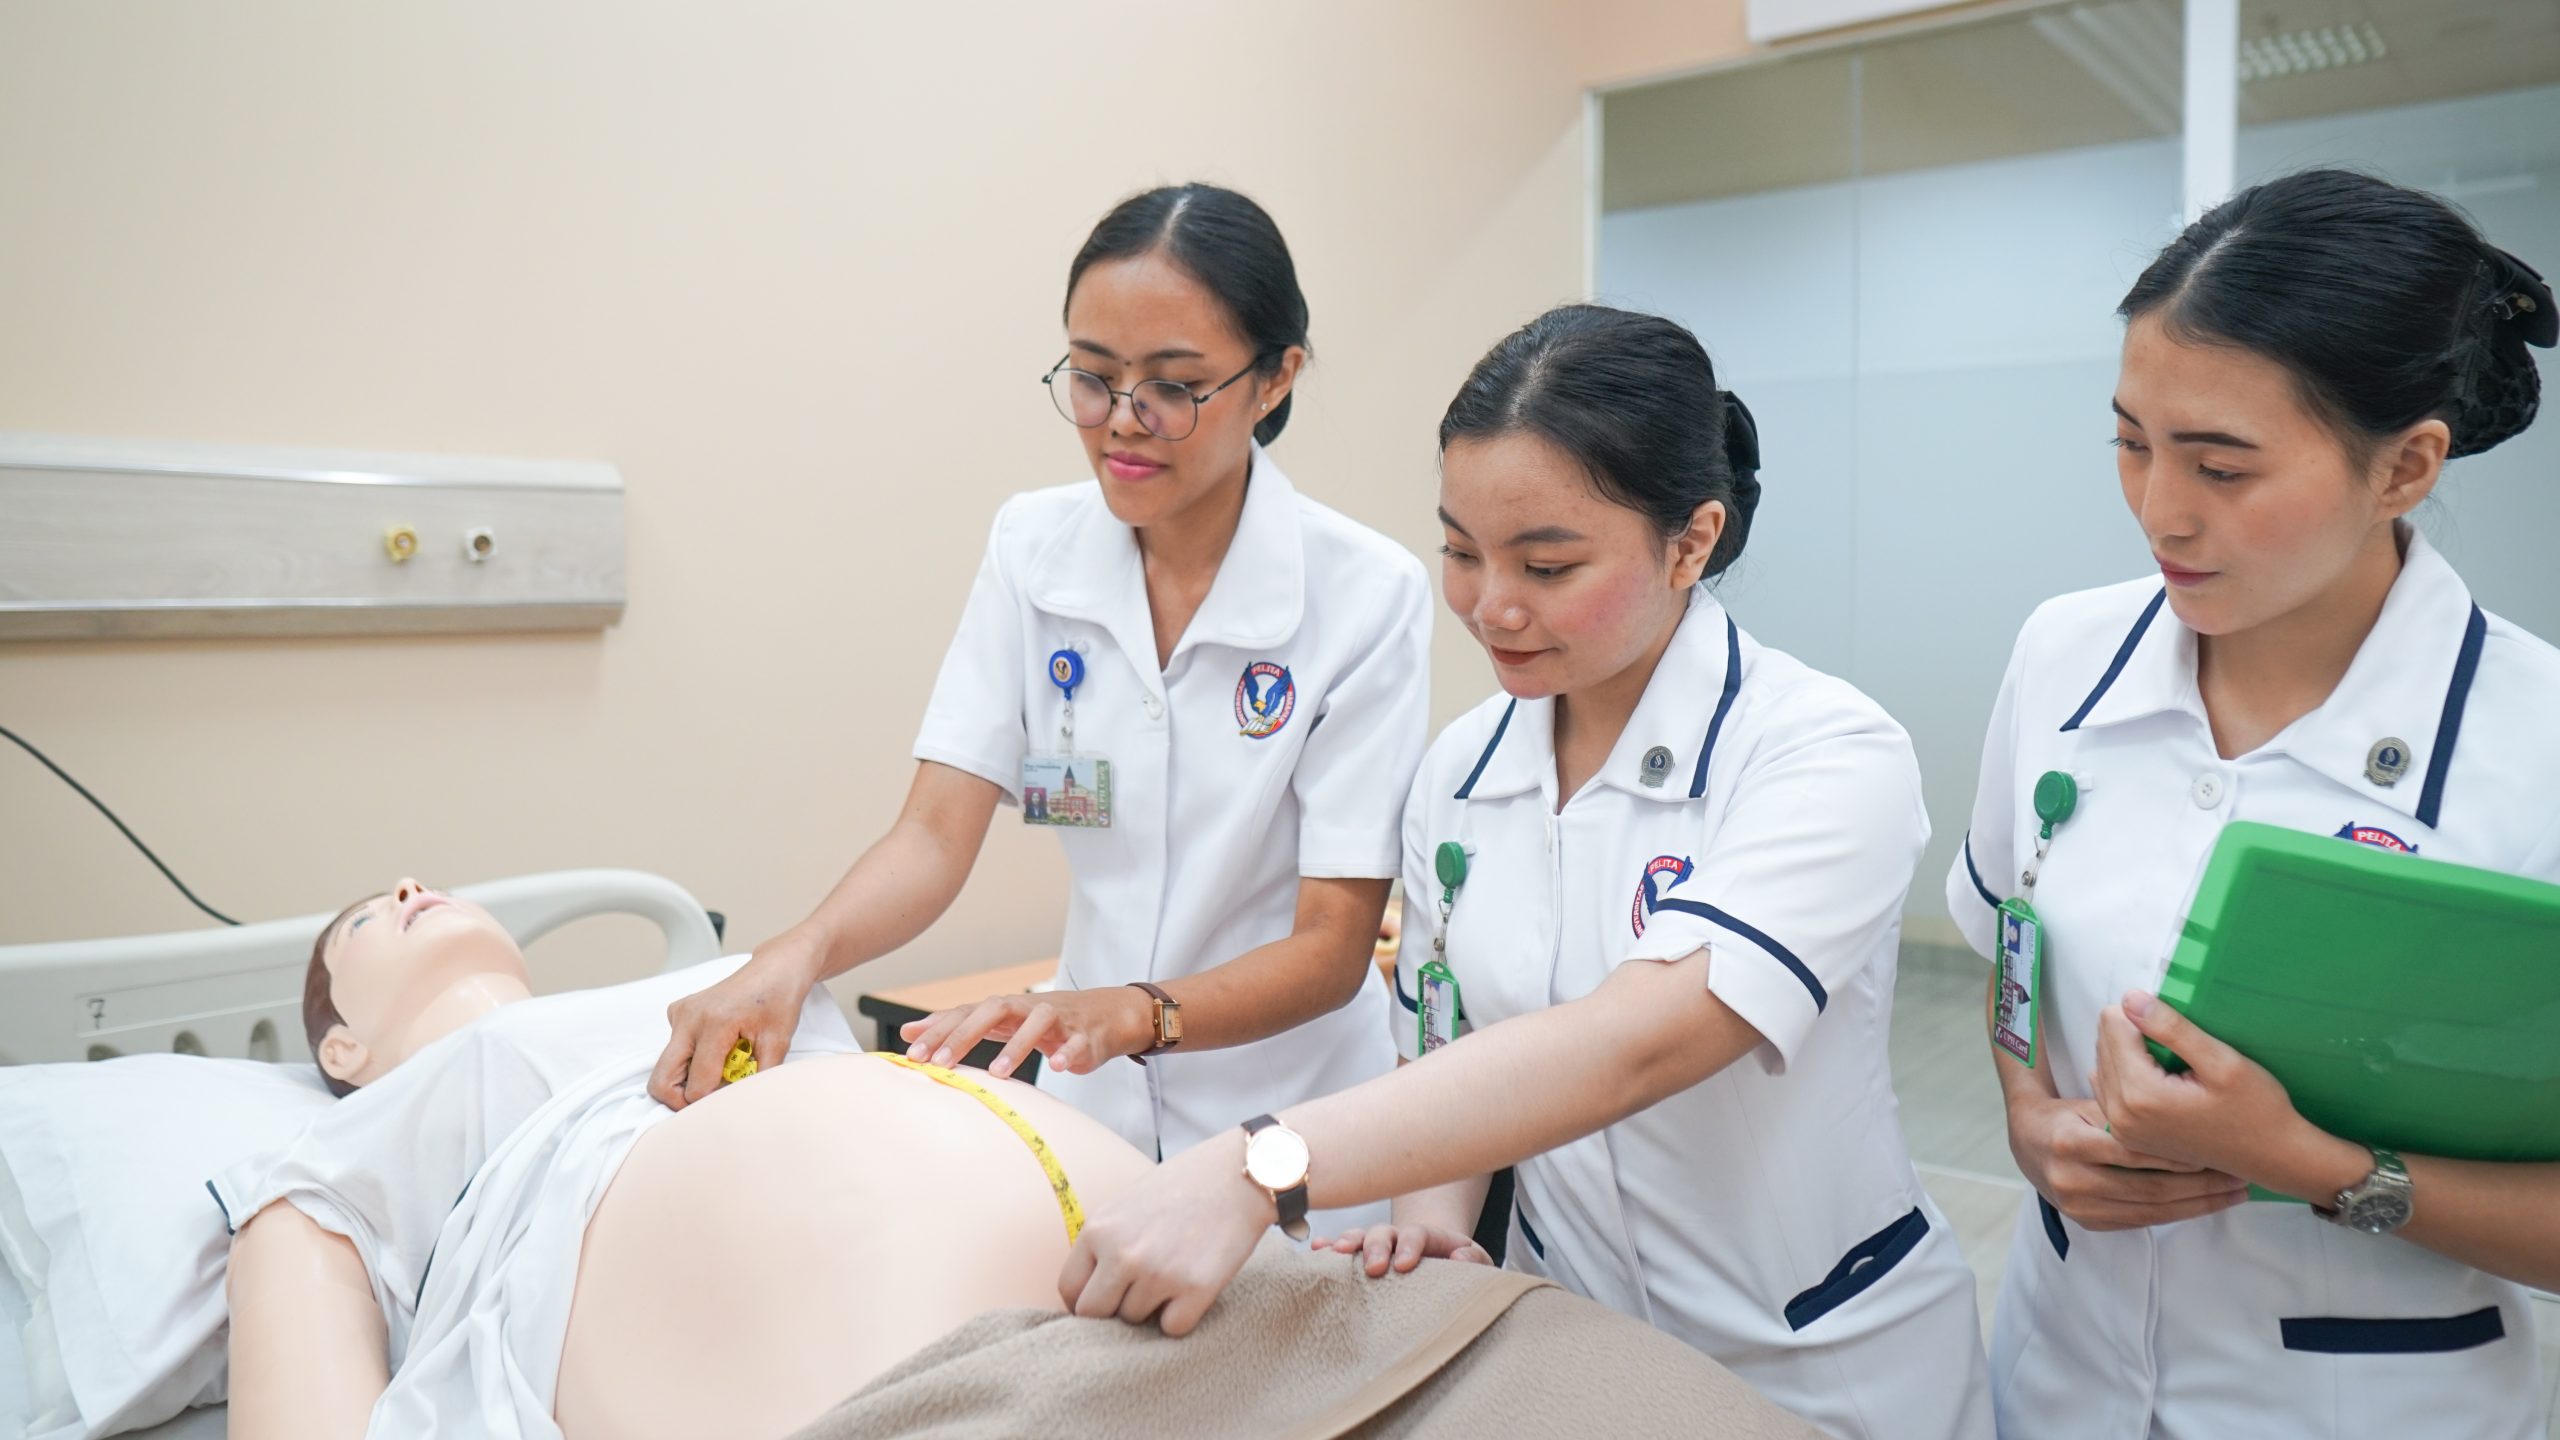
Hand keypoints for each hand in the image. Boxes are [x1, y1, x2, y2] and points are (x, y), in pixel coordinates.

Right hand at [649, 933, 823, 1109]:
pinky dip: (688, 1061)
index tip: (729, 1101)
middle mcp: (689, 1018)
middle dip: (681, 1100)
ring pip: (665, 1067)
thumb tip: (740, 1105)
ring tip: (720, 1071)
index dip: (711, 1103)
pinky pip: (672, 1050)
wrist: (774, 970)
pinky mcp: (678, 1012)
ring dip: (686, 1080)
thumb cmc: (778, 1001)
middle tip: (708, 1102)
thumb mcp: (778, 1043)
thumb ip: (758, 1078)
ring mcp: (680, 1014)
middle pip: (661, 1080)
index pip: (697, 1085)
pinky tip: (717, 1052)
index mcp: (715, 1024)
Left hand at [899, 985, 1150, 1078]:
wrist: (1103, 1016)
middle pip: (993, 1011)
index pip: (966, 1013)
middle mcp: (1027, 1008)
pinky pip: (1076, 1043)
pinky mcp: (1085, 1037)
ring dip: (1016, 1047)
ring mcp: (1058, 1020)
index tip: (913, 1055)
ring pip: (1036, 1024)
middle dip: (965, 1035)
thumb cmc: (1041, 1022)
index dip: (939, 1032)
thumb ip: (956, 1025)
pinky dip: (1068, 1054)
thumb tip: (909, 1031)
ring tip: (997, 1073)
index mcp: (1004, 1007)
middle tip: (941, 1063)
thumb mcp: (997, 1022)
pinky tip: (1059, 1068)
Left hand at [1059, 1130, 1273, 1335]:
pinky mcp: (1195, 1289)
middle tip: (1137, 1292)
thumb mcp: (1124, 1204)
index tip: (1103, 1299)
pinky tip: (1191, 1287)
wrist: (1238, 1174)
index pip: (1069, 1290)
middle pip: (1095, 1315)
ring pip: (1135, 1322)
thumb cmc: (1181, 1187)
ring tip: (1173, 1273)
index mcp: (1099, 1229)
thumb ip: (1101, 1244)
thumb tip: (1084, 1295)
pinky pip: (1172, 1328)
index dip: (1085, 1300)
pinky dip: (1180, 1316)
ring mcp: (1159, 1274)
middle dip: (1113, 1309)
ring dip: (1151, 1307)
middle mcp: (1123, 1254)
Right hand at [1325, 1222, 1488, 1276]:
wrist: (1441, 1262)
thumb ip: (1475, 1259)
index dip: (1410, 1245)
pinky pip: (1342, 1249)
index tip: (1404, 1265)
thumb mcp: (1476, 1262)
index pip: (1417, 1233)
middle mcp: (1399, 1237)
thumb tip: (1461, 1257)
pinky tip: (1317, 1250)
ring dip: (1347, 1243)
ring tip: (1335, 1253)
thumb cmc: (1459, 1265)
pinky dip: (1329, 1248)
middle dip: (1376, 1246)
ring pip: (1359, 1237)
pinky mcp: (1362, 1258)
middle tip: (1373, 1268)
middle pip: (1383, 1232)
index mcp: (1428, 1237)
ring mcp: (1378, 1246)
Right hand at [2005, 1083, 2247, 1232]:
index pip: (2137, 1153)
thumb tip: (2184, 1107)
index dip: (2180, 1155)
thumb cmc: (2068, 1114)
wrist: (2028, 1142)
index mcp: (2070, 1142)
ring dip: (2197, 1205)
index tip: (2218, 1152)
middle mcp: (2071, 1180)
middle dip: (2200, 1186)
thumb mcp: (2091, 1102)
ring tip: (2231, 1194)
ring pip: (2151, 1210)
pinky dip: (2176, 1213)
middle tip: (2238, 1178)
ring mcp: (2078, 1206)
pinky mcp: (2088, 1222)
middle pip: (2150, 1188)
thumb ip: (2129, 1110)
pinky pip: (2141, 1221)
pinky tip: (2203, 1205)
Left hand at [2092, 990, 2361, 1197]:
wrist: (2271, 1157)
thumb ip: (2171, 1028)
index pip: (2112, 1023)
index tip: (2178, 1030)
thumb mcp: (2222, 1062)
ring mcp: (2120, 1129)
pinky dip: (2129, 1075)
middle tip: (2181, 1051)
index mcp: (2139, 1094)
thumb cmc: (2256, 1109)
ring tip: (2174, 1067)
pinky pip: (2108, 1086)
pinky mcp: (2125, 1136)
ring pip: (2103, 1062)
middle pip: (2104, 1041)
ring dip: (2132, 1054)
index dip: (2145, 1015)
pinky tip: (2163, 1082)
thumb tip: (2129, 997)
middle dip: (2136, 1034)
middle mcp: (2119, 1115)